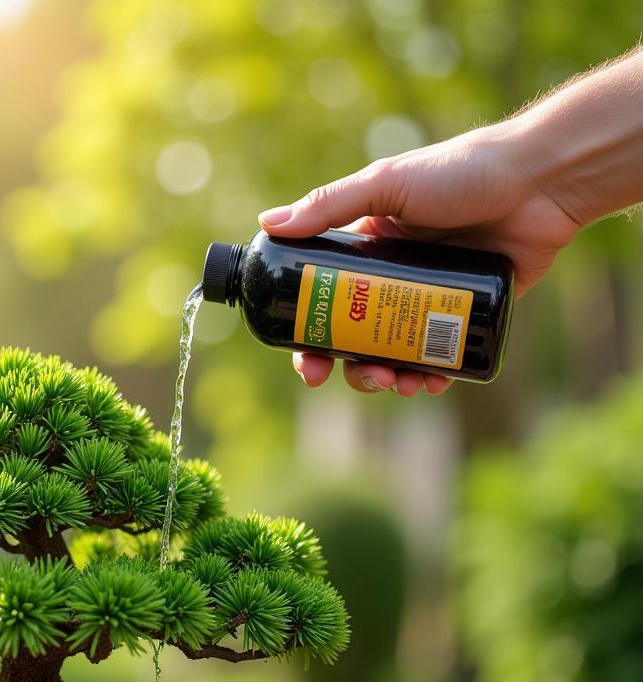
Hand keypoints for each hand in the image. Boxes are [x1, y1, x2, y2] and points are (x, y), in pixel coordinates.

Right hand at [260, 124, 581, 395]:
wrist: (539, 181)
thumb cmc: (461, 171)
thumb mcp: (387, 185)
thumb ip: (329, 205)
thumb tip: (269, 223)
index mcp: (365, 252)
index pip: (323, 304)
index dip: (310, 340)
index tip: (309, 366)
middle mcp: (391, 280)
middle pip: (357, 341)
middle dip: (355, 370)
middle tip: (368, 378)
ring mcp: (428, 300)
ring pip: (397, 355)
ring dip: (392, 378)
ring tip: (403, 384)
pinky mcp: (466, 314)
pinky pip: (441, 355)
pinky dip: (432, 375)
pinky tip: (433, 383)